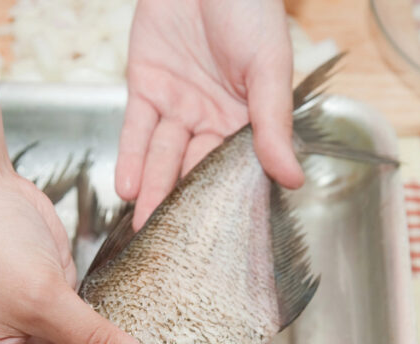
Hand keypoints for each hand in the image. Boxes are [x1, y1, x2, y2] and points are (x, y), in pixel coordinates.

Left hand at [116, 0, 304, 227]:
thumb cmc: (250, 8)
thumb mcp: (270, 68)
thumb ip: (273, 125)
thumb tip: (292, 178)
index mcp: (248, 119)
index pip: (237, 169)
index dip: (227, 201)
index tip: (219, 240)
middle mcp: (211, 118)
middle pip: (194, 169)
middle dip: (182, 205)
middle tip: (170, 244)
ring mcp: (177, 105)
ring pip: (162, 156)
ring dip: (152, 189)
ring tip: (142, 223)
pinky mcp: (145, 88)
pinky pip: (136, 130)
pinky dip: (130, 157)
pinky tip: (127, 187)